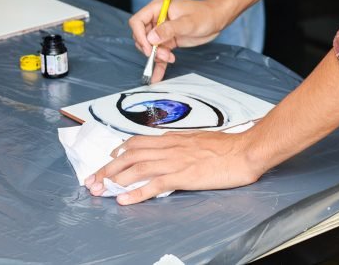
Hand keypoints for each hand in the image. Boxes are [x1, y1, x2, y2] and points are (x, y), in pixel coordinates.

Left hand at [84, 129, 263, 204]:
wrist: (245, 151)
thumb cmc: (228, 147)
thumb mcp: (200, 141)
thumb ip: (183, 145)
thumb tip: (173, 150)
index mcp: (175, 138)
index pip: (140, 142)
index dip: (120, 150)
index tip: (108, 159)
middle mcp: (170, 147)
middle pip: (131, 154)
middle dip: (108, 167)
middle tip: (93, 179)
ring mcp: (175, 161)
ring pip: (137, 167)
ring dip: (115, 179)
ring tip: (100, 189)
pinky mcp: (183, 176)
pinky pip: (154, 185)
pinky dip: (137, 192)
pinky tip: (124, 199)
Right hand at [128, 0, 227, 82]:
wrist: (217, 19)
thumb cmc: (205, 14)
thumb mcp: (187, 22)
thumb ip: (169, 29)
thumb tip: (150, 38)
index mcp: (158, 8)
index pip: (137, 22)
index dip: (140, 36)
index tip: (149, 48)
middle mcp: (157, 19)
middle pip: (141, 37)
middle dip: (150, 49)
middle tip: (165, 55)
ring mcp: (162, 31)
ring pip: (150, 47)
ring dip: (157, 56)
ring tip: (171, 58)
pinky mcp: (168, 41)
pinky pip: (160, 54)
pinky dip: (159, 64)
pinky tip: (157, 76)